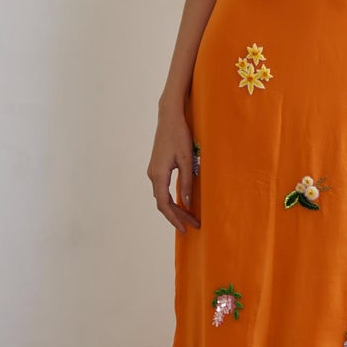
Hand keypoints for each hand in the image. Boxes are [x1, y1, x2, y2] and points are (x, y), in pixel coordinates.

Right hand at [148, 103, 199, 230]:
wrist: (169, 117)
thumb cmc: (179, 135)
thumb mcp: (187, 159)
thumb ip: (186, 182)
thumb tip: (187, 203)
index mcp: (159, 175)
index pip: (164, 204)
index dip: (174, 219)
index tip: (185, 228)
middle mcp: (153, 175)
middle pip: (163, 203)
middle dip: (178, 215)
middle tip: (193, 225)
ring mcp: (153, 170)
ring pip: (162, 196)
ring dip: (175, 207)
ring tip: (190, 216)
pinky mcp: (157, 166)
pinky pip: (163, 188)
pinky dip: (172, 198)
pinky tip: (183, 201)